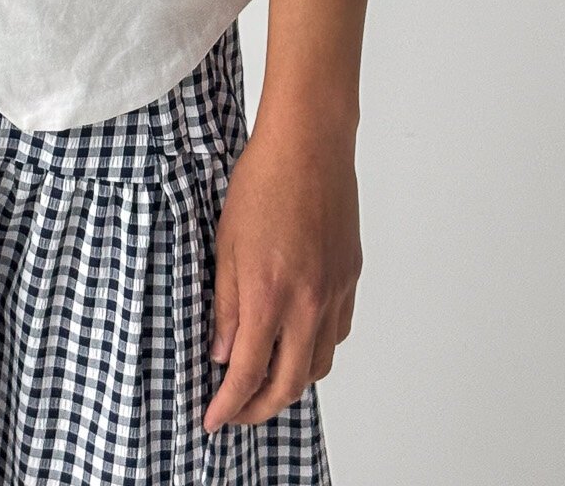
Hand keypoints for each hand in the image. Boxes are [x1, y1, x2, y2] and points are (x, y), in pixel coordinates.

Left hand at [202, 115, 360, 431]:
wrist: (309, 144)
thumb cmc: (261, 183)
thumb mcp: (225, 244)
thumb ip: (226, 305)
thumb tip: (222, 354)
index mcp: (270, 295)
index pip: (248, 374)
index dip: (229, 405)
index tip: (213, 420)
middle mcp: (309, 303)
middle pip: (289, 384)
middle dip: (260, 408)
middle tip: (236, 412)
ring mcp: (335, 292)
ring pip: (318, 364)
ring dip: (291, 381)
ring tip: (264, 378)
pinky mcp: (350, 277)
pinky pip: (336, 333)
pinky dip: (315, 349)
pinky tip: (296, 339)